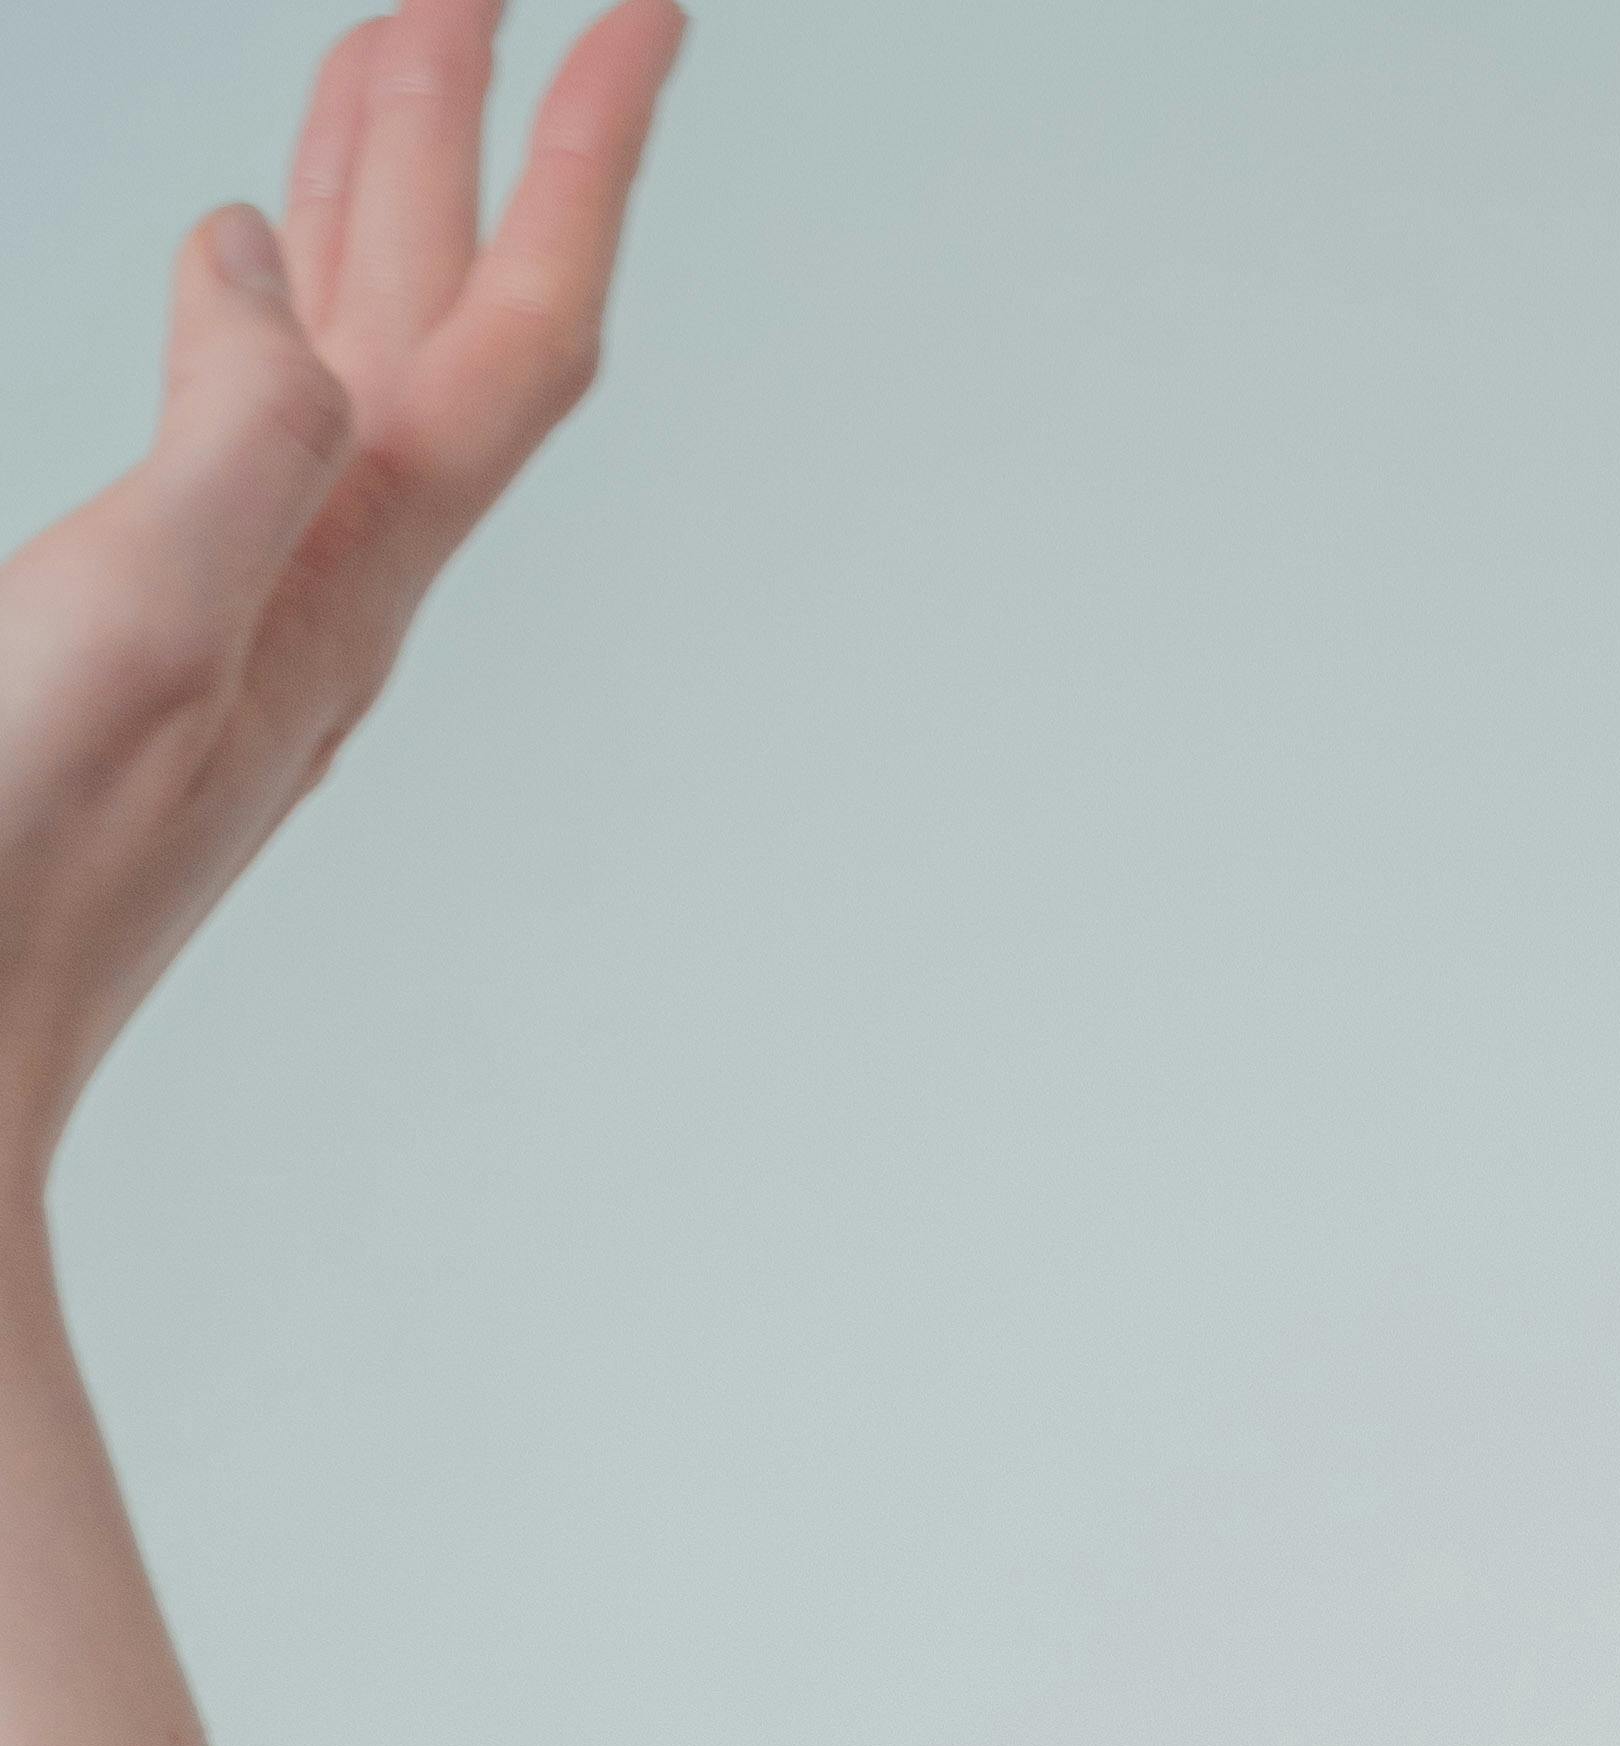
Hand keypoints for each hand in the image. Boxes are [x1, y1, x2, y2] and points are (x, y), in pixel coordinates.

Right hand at [0, 0, 685, 1195]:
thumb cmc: (6, 879)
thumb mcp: (131, 621)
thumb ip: (230, 439)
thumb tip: (269, 270)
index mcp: (336, 580)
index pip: (513, 333)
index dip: (584, 157)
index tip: (650, 8)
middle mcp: (316, 596)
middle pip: (439, 322)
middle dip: (465, 130)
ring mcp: (239, 624)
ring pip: (342, 364)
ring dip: (370, 201)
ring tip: (383, 61)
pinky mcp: (151, 650)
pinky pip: (243, 434)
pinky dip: (248, 316)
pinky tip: (226, 287)